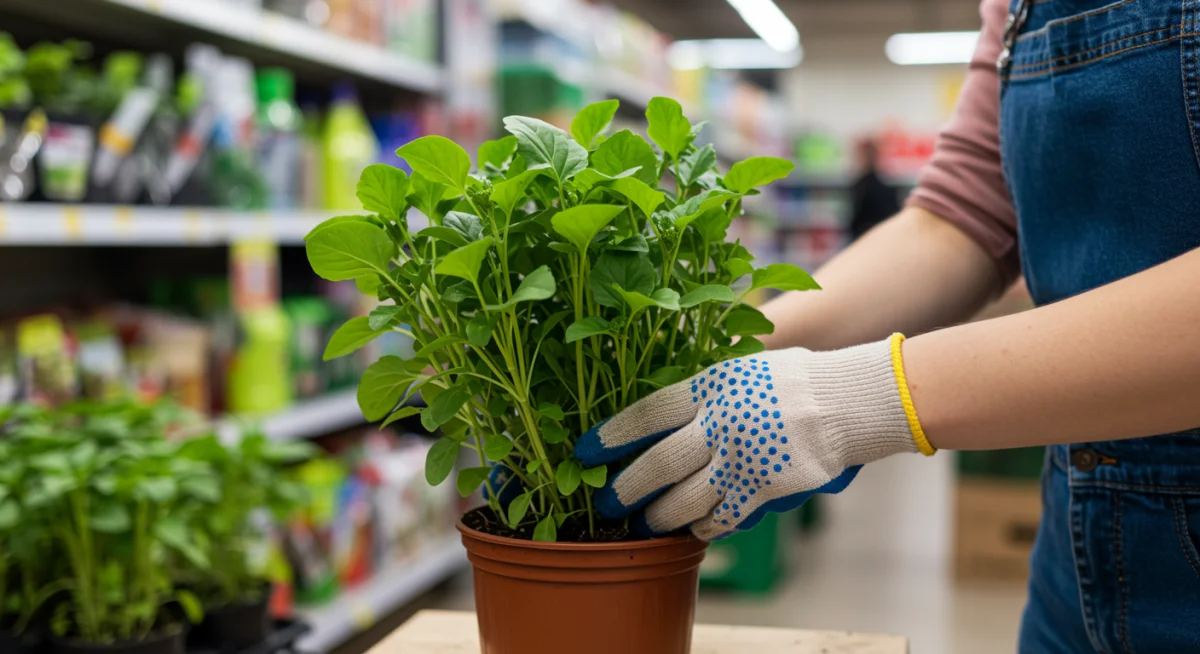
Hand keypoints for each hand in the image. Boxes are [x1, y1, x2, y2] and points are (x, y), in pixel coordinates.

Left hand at [575, 336, 931, 539]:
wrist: (848, 401)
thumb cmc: (794, 379)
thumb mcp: (741, 368)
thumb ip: (704, 389)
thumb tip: (665, 407)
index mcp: (708, 387)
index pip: (644, 415)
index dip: (610, 437)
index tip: (584, 451)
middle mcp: (718, 424)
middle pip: (656, 465)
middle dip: (624, 489)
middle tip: (605, 504)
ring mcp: (740, 460)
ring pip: (683, 501)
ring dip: (657, 517)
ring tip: (643, 523)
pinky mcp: (763, 490)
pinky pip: (721, 518)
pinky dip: (704, 526)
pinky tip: (695, 528)